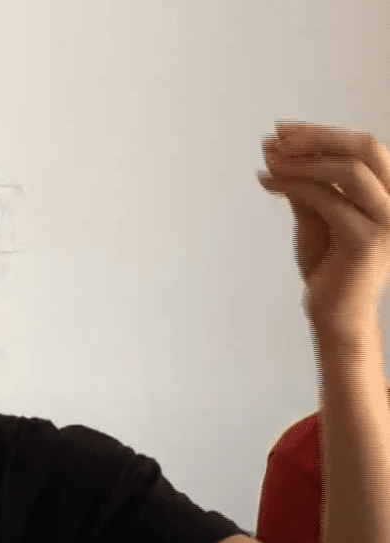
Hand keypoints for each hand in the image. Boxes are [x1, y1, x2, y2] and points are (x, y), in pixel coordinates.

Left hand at [258, 121, 389, 332]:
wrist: (335, 312)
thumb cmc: (327, 264)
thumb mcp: (316, 214)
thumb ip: (305, 182)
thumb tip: (274, 146)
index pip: (364, 146)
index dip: (322, 133)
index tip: (282, 130)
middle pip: (365, 148)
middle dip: (317, 137)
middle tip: (275, 137)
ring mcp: (389, 221)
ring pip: (348, 170)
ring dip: (301, 161)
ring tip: (267, 162)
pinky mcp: (368, 241)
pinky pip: (328, 200)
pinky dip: (292, 186)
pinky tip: (266, 183)